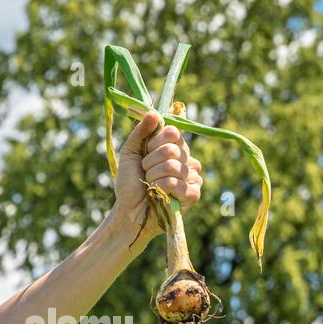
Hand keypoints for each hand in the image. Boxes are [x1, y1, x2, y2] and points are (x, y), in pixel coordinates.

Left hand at [110, 109, 202, 250]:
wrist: (129, 211)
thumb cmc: (130, 184)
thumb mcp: (130, 152)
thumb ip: (140, 132)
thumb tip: (153, 113)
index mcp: (175, 148)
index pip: (172, 132)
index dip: (154, 142)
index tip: (144, 154)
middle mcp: (187, 160)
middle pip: (171, 149)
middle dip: (150, 163)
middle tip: (145, 173)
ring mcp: (193, 178)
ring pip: (172, 166)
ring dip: (153, 177)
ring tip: (150, 186)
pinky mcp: (193, 195)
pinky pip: (177, 184)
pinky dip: (161, 189)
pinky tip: (158, 195)